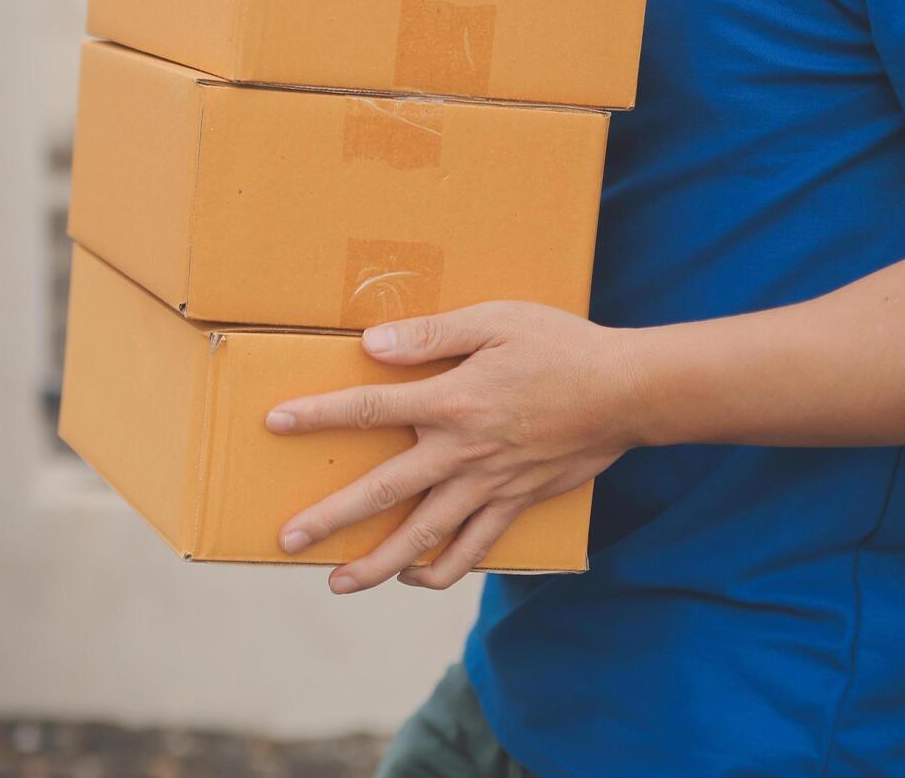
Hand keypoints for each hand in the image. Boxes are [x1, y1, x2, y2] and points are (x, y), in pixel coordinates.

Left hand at [266, 302, 645, 592]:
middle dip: (330, 519)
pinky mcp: (515, 503)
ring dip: (377, 563)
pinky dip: (443, 570)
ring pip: (424, 536)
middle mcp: (462, 452)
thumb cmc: (560, 346)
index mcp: (451, 402)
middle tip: (286, 540)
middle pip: (382, 492)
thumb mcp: (495, 321)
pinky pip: (474, 549)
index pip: (369, 409)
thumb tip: (373, 343)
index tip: (275, 422)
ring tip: (338, 583)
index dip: (318, 415)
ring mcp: (489, 485)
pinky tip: (415, 579)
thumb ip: (431, 335)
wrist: (629, 392)